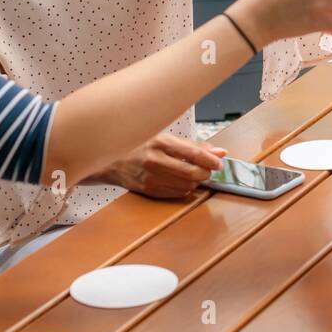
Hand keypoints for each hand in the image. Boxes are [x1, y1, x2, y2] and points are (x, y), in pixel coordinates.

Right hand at [86, 133, 226, 198]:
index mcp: (160, 142)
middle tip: (209, 170)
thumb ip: (194, 145)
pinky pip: (176, 193)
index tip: (219, 163)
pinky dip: (184, 188)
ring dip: (196, 181)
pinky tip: (181, 181)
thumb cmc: (141, 145)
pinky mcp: (147, 190)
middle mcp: (154, 160)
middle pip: (192, 173)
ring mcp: (149, 177)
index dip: (211, 160)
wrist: (111, 159)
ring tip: (194, 174)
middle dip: (206, 173)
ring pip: (186, 185)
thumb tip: (220, 152)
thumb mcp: (166, 138)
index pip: (193, 154)